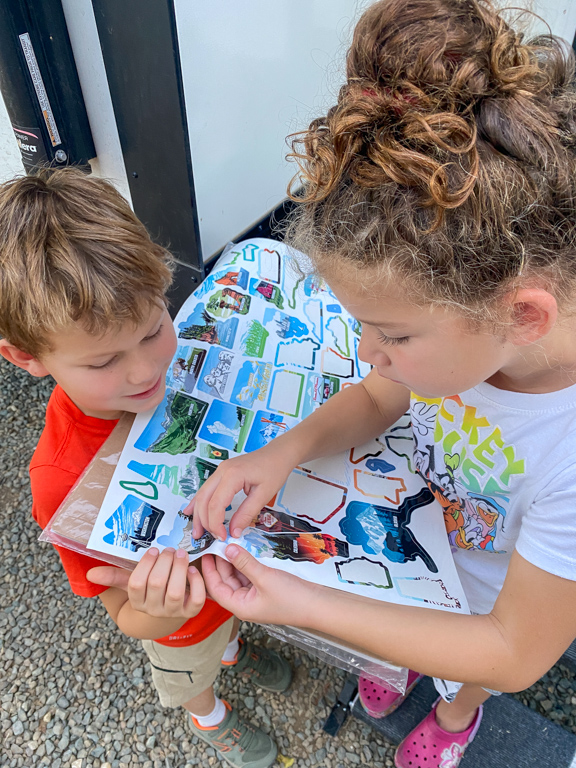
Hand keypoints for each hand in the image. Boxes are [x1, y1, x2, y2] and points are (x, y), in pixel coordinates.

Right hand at [87, 547, 205, 618]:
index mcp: (137, 602)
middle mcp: (154, 610)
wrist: (167, 609)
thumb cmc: (149, 587)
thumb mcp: (131, 582)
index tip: (153, 550)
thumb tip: (91, 573)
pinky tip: (193, 570)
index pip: (136, 584)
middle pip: (157, 584)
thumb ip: (113, 576)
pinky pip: (196, 600)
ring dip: (179, 568)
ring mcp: (173, 612)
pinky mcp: (191, 611)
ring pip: (176, 592)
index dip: (146, 565)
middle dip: (164, 562)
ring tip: (181, 554)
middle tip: (169, 549)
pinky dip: (197, 583)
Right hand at [185, 444, 295, 539]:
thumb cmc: (274, 470)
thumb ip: (247, 513)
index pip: (215, 504)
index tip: (222, 537)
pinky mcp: (222, 473)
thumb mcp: (264, 495)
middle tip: (209, 538)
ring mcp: (220, 470)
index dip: (215, 524)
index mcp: (232, 475)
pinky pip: (206, 489)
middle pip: (204, 499)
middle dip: (204, 521)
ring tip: (198, 532)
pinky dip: (198, 502)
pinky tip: (191, 511)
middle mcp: (222, 471)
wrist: (279, 453)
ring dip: (198, 513)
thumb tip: (233, 532)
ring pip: (202, 494)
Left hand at [202, 544, 318, 625]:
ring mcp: (256, 596)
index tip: (205, 552)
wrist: (318, 605)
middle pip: (225, 582)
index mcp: (241, 607)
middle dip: (220, 563)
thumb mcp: (265, 577)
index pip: (216, 589)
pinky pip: (250, 575)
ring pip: (237, 577)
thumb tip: (228, 548)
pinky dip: (245, 563)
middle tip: (217, 543)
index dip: (208, 571)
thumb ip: (245, 562)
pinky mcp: (265, 589)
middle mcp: (245, 603)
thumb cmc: (292, 598)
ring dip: (233, 562)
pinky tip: (245, 550)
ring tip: (229, 543)